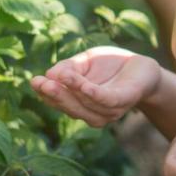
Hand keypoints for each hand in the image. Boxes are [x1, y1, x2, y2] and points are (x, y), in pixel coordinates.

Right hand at [30, 47, 160, 126]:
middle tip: (41, 82)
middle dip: (55, 95)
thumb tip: (50, 74)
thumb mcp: (85, 62)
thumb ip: (68, 68)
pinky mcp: (124, 101)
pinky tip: (83, 85)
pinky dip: (93, 94)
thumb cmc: (110, 65)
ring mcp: (109, 111)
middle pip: (70, 107)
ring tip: (61, 75)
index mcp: (79, 105)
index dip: (46, 93)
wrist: (141, 66)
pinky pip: (106, 100)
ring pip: (86, 104)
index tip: (34, 81)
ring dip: (72, 91)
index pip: (59, 102)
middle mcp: (92, 113)